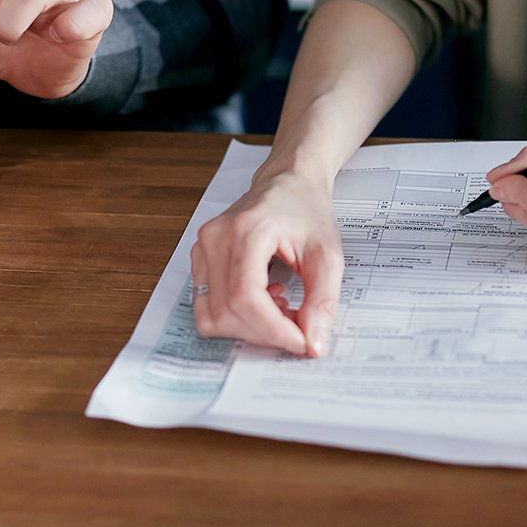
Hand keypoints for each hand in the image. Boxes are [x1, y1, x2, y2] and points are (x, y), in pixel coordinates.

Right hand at [191, 171, 342, 355]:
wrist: (288, 183)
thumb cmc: (306, 209)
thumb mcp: (328, 255)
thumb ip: (322, 301)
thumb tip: (313, 344)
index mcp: (247, 230)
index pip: (246, 298)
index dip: (273, 330)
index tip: (301, 341)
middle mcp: (215, 239)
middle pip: (226, 312)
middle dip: (264, 333)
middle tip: (296, 327)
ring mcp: (202, 249)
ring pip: (211, 316)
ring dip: (248, 328)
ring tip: (279, 308)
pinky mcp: (199, 260)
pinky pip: (207, 307)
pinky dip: (236, 317)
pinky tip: (263, 300)